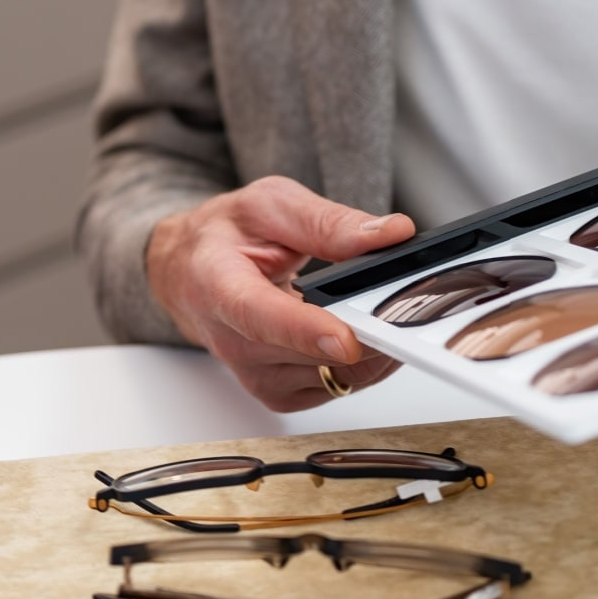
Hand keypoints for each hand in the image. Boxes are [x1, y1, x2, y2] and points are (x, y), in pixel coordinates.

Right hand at [145, 176, 413, 411]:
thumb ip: (328, 222)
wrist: (190, 273)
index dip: (306, 332)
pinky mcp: (277, 393)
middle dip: (368, 332)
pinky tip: (363, 332)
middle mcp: (231, 342)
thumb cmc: (223, 238)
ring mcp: (254, 374)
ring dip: (373, 349)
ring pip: (334, 376)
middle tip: (407, 304)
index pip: (260, 318)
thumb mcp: (270, 206)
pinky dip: (364, 364)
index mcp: (218, 286)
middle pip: (309, 355)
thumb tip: (388, 234)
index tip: (347, 340)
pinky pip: (337, 388)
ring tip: (383, 310)